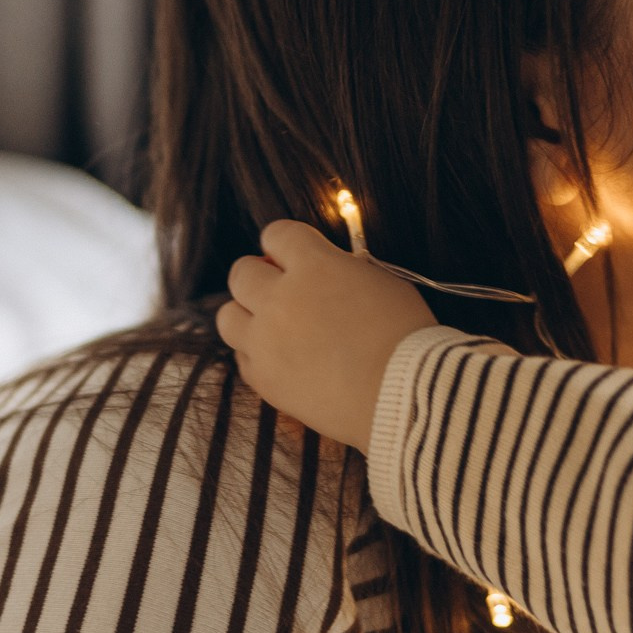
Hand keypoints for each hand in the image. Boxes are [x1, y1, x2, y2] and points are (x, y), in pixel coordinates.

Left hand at [218, 220, 437, 450]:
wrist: (403, 397)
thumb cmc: (404, 337)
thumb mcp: (382, 283)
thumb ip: (342, 270)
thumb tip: (324, 271)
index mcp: (314, 265)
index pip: (277, 234)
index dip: (283, 245)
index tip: (291, 256)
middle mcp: (280, 298)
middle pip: (241, 273)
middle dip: (259, 277)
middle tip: (282, 292)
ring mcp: (265, 341)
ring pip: (228, 316)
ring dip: (247, 315)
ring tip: (273, 327)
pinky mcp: (264, 379)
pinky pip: (242, 358)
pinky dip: (257, 355)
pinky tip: (283, 359)